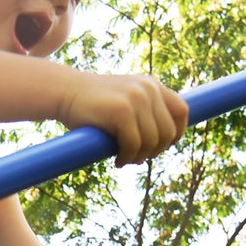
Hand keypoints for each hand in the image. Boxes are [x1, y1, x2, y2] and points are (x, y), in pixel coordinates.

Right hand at [57, 73, 187, 165]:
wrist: (64, 92)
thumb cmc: (92, 104)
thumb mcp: (125, 101)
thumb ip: (145, 111)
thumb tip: (166, 141)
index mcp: (152, 85)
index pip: (181, 111)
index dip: (177, 133)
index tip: (163, 146)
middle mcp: (148, 89)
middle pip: (168, 131)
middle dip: (155, 151)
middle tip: (138, 158)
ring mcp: (136, 98)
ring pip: (152, 141)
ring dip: (140, 156)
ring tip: (126, 159)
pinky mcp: (121, 110)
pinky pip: (134, 144)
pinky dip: (127, 157)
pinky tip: (118, 160)